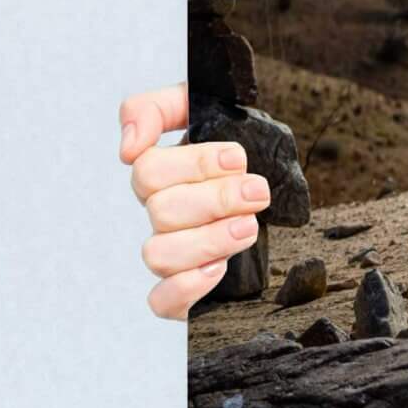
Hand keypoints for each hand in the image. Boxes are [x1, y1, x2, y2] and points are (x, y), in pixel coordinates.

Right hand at [120, 81, 268, 319]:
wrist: (279, 183)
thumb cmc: (239, 142)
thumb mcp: (204, 106)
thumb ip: (157, 108)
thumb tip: (128, 146)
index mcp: (162, 174)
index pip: (148, 169)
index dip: (194, 164)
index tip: (237, 159)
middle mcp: (161, 214)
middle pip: (161, 211)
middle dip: (216, 200)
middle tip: (256, 192)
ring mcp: (171, 252)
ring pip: (159, 255)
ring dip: (208, 240)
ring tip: (248, 226)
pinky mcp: (183, 290)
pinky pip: (161, 301)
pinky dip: (186, 288)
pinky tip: (218, 269)